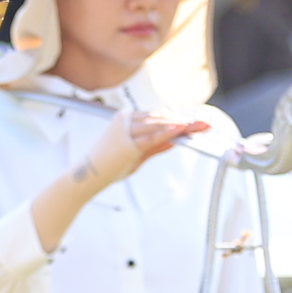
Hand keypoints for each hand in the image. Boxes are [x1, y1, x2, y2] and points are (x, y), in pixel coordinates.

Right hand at [73, 111, 208, 194]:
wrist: (86, 177)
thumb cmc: (109, 166)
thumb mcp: (136, 155)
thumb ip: (155, 146)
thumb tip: (176, 140)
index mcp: (127, 118)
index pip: (158, 115)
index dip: (178, 118)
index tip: (195, 122)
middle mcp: (126, 119)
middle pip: (161, 117)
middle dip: (185, 121)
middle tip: (205, 124)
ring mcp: (126, 130)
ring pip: (159, 124)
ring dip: (181, 125)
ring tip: (199, 127)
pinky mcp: (127, 143)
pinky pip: (151, 137)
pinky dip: (167, 133)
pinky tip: (181, 130)